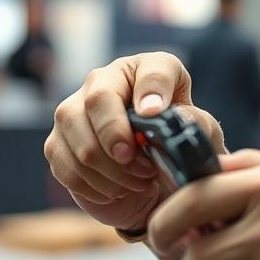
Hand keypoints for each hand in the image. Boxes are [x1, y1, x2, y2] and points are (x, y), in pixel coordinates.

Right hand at [43, 52, 225, 231]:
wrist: (155, 181)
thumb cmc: (178, 147)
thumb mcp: (201, 133)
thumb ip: (189, 120)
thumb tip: (154, 111)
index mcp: (148, 68)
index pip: (151, 71)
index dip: (152, 91)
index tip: (154, 114)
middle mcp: (106, 80)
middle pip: (98, 99)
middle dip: (118, 137)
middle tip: (143, 166)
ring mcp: (74, 110)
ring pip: (79, 138)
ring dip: (113, 171)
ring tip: (141, 181)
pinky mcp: (58, 144)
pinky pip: (67, 167)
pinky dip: (97, 187)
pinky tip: (119, 190)